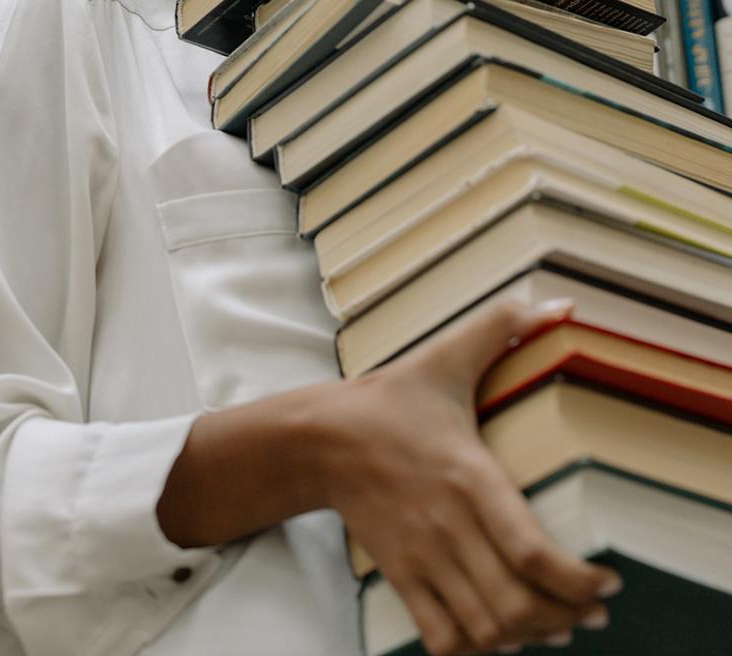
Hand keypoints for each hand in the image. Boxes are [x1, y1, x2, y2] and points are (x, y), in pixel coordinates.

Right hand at [316, 298, 621, 654]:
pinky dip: (477, 650)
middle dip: (565, 619)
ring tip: (557, 626)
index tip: (607, 584)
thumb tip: (562, 306)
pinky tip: (500, 637)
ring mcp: (422, 557)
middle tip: (592, 612)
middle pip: (516, 604)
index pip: (530, 551)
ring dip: (527, 637)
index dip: (576, 582)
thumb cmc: (392, 398)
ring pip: (485, 630)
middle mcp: (448, 526)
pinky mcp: (401, 575)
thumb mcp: (446, 355)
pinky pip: (443, 638)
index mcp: (468, 475)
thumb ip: (502, 326)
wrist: (321, 438)